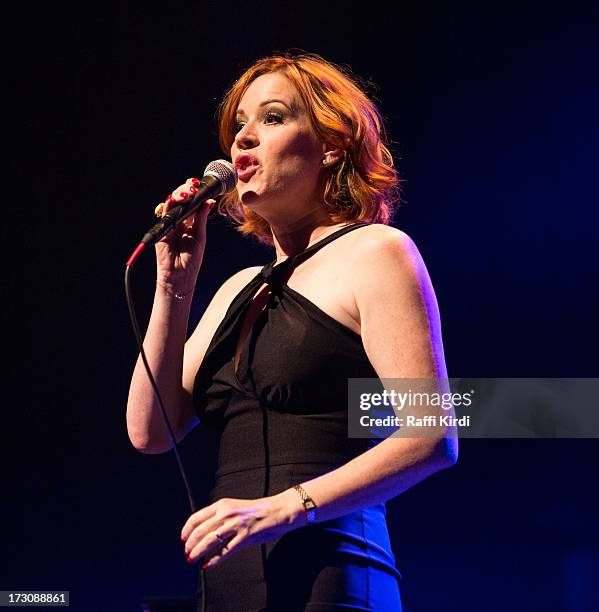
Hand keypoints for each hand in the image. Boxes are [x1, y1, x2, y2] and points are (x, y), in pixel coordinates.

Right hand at [154, 177, 215, 294]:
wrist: (180, 276)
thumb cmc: (192, 259)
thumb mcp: (200, 236)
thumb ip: (201, 218)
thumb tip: (209, 202)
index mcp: (191, 222)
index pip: (192, 203)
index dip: (194, 193)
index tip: (200, 185)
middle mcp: (180, 221)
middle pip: (181, 200)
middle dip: (186, 190)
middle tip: (193, 186)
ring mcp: (170, 224)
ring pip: (172, 204)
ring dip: (178, 195)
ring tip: (186, 193)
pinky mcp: (162, 229)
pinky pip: (164, 214)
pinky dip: (168, 205)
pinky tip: (174, 201)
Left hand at [180, 490, 304, 568]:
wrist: (278, 510)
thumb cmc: (258, 510)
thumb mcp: (235, 508)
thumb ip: (221, 517)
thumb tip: (205, 532)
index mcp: (223, 504)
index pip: (197, 517)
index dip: (187, 530)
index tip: (183, 538)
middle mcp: (226, 513)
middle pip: (200, 530)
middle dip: (190, 544)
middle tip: (187, 552)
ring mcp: (235, 525)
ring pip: (209, 541)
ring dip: (198, 552)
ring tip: (192, 559)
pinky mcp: (245, 537)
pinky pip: (225, 552)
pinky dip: (214, 560)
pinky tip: (208, 565)